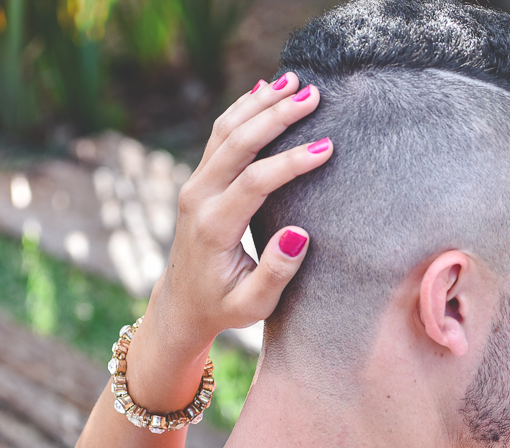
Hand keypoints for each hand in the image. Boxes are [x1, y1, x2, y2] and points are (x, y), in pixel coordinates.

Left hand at [148, 72, 333, 360]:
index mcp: (213, 227)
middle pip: (238, 143)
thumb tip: (299, 234)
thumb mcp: (253, 305)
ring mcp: (195, 184)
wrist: (181, 303)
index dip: (291, 162)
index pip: (255, 182)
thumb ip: (276, 272)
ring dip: (260, 103)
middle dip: (277, 115)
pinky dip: (243, 109)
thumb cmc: (224, 306)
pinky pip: (220, 136)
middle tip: (315, 94)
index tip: (327, 147)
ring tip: (294, 79)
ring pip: (226, 131)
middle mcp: (199, 198)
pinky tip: (264, 90)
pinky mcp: (200, 179)